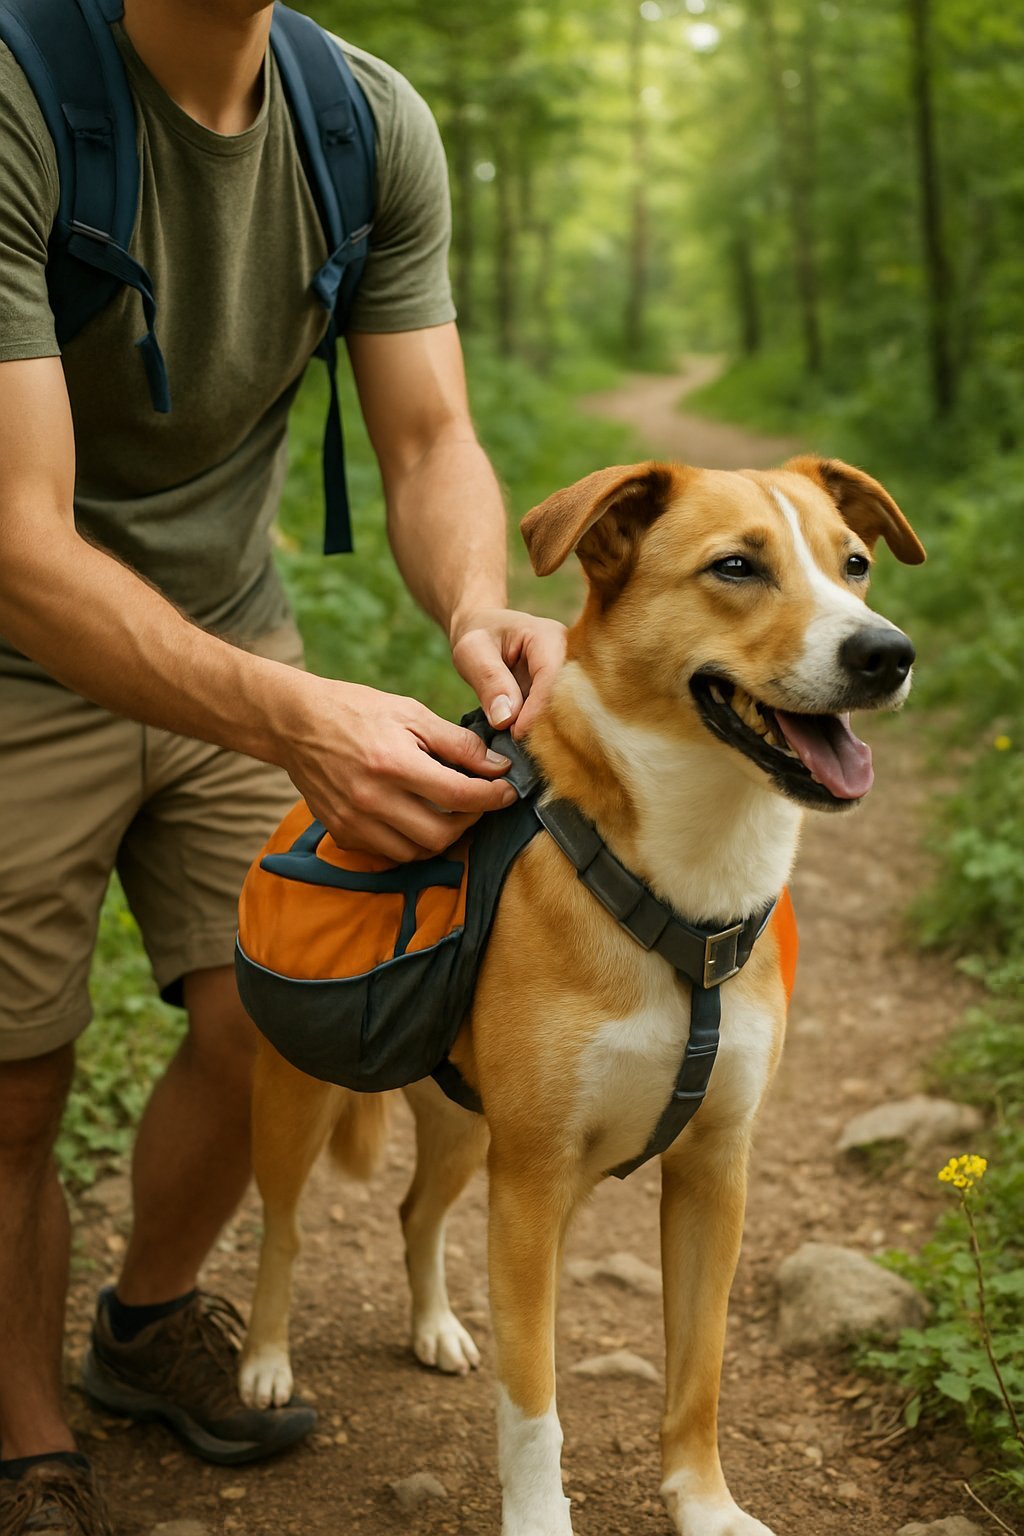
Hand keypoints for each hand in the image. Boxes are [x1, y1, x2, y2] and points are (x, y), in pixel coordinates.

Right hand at [281, 675, 516, 861]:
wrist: (295, 723)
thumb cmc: (356, 711)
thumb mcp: (410, 713)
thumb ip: (457, 743)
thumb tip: (497, 766)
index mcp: (393, 763)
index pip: (459, 795)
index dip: (492, 797)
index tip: (507, 791)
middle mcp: (371, 799)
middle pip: (440, 835)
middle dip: (469, 823)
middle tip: (477, 803)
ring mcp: (353, 821)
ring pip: (414, 852)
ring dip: (440, 837)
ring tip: (448, 812)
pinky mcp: (341, 832)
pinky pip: (386, 853)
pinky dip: (407, 841)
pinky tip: (413, 817)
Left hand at [450, 608, 566, 739]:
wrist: (486, 634)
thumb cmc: (478, 638)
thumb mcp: (471, 651)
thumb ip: (488, 680)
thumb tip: (505, 719)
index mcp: (549, 637)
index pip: (551, 677)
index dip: (536, 709)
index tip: (515, 733)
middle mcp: (570, 655)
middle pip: (569, 696)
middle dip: (546, 724)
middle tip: (519, 742)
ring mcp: (571, 675)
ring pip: (569, 711)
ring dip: (547, 731)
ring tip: (523, 744)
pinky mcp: (565, 692)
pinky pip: (562, 717)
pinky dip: (546, 732)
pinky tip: (529, 741)